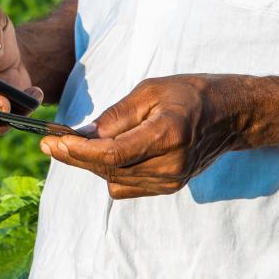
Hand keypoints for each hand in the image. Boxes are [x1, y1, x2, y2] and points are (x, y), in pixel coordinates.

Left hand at [41, 74, 244, 197]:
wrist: (229, 115)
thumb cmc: (189, 94)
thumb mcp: (150, 90)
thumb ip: (116, 115)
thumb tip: (84, 135)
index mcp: (168, 135)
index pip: (113, 154)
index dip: (79, 151)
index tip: (53, 142)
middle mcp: (170, 165)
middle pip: (109, 169)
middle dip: (75, 157)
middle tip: (49, 143)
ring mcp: (171, 181)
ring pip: (114, 180)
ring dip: (91, 164)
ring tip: (75, 143)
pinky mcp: (168, 188)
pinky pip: (125, 186)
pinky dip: (109, 171)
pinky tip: (104, 153)